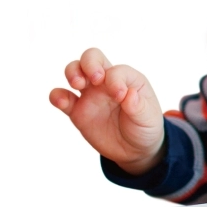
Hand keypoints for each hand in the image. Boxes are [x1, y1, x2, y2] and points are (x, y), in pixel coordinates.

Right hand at [49, 48, 165, 174]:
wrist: (134, 149)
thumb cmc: (145, 127)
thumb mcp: (148, 118)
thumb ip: (139, 106)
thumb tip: (129, 94)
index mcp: (128, 79)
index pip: (116, 71)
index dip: (116, 80)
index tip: (120, 97)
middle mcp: (107, 82)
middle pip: (92, 57)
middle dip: (89, 63)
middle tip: (95, 79)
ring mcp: (90, 94)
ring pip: (74, 70)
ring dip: (72, 73)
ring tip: (78, 84)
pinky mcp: (77, 110)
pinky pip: (62, 97)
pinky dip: (57, 96)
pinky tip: (62, 101)